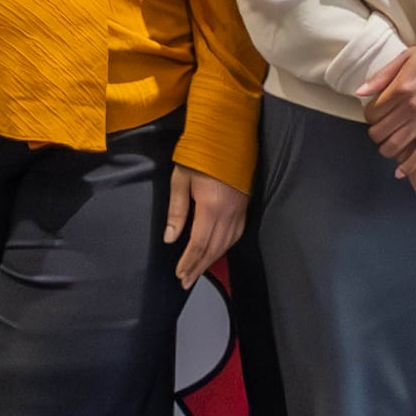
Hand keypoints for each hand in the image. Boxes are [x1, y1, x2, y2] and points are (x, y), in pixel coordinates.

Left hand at [162, 165, 248, 287]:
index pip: (199, 243)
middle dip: (199, 267)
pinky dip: (225, 248)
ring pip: (226, 244)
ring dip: (212, 260)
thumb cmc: (199, 154)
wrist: (227, 134)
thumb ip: (177, 211)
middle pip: (213, 248)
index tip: (179, 274)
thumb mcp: (180, 179)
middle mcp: (228, 212)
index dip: (189, 261)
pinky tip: (217, 252)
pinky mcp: (245, 206)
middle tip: (186, 281)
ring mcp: (239, 210)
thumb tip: (171, 239)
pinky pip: (236, 234)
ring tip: (198, 272)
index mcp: (211, 206)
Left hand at [361, 41, 415, 171]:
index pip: (372, 113)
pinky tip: (400, 171)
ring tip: (389, 147)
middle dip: (376, 135)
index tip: (375, 116)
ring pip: (395, 146)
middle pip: (380, 132)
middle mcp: (410, 107)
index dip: (370, 117)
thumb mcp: (406, 58)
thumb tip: (360, 92)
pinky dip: (408, 166)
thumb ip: (382, 77)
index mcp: (399, 88)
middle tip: (381, 132)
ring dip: (387, 150)